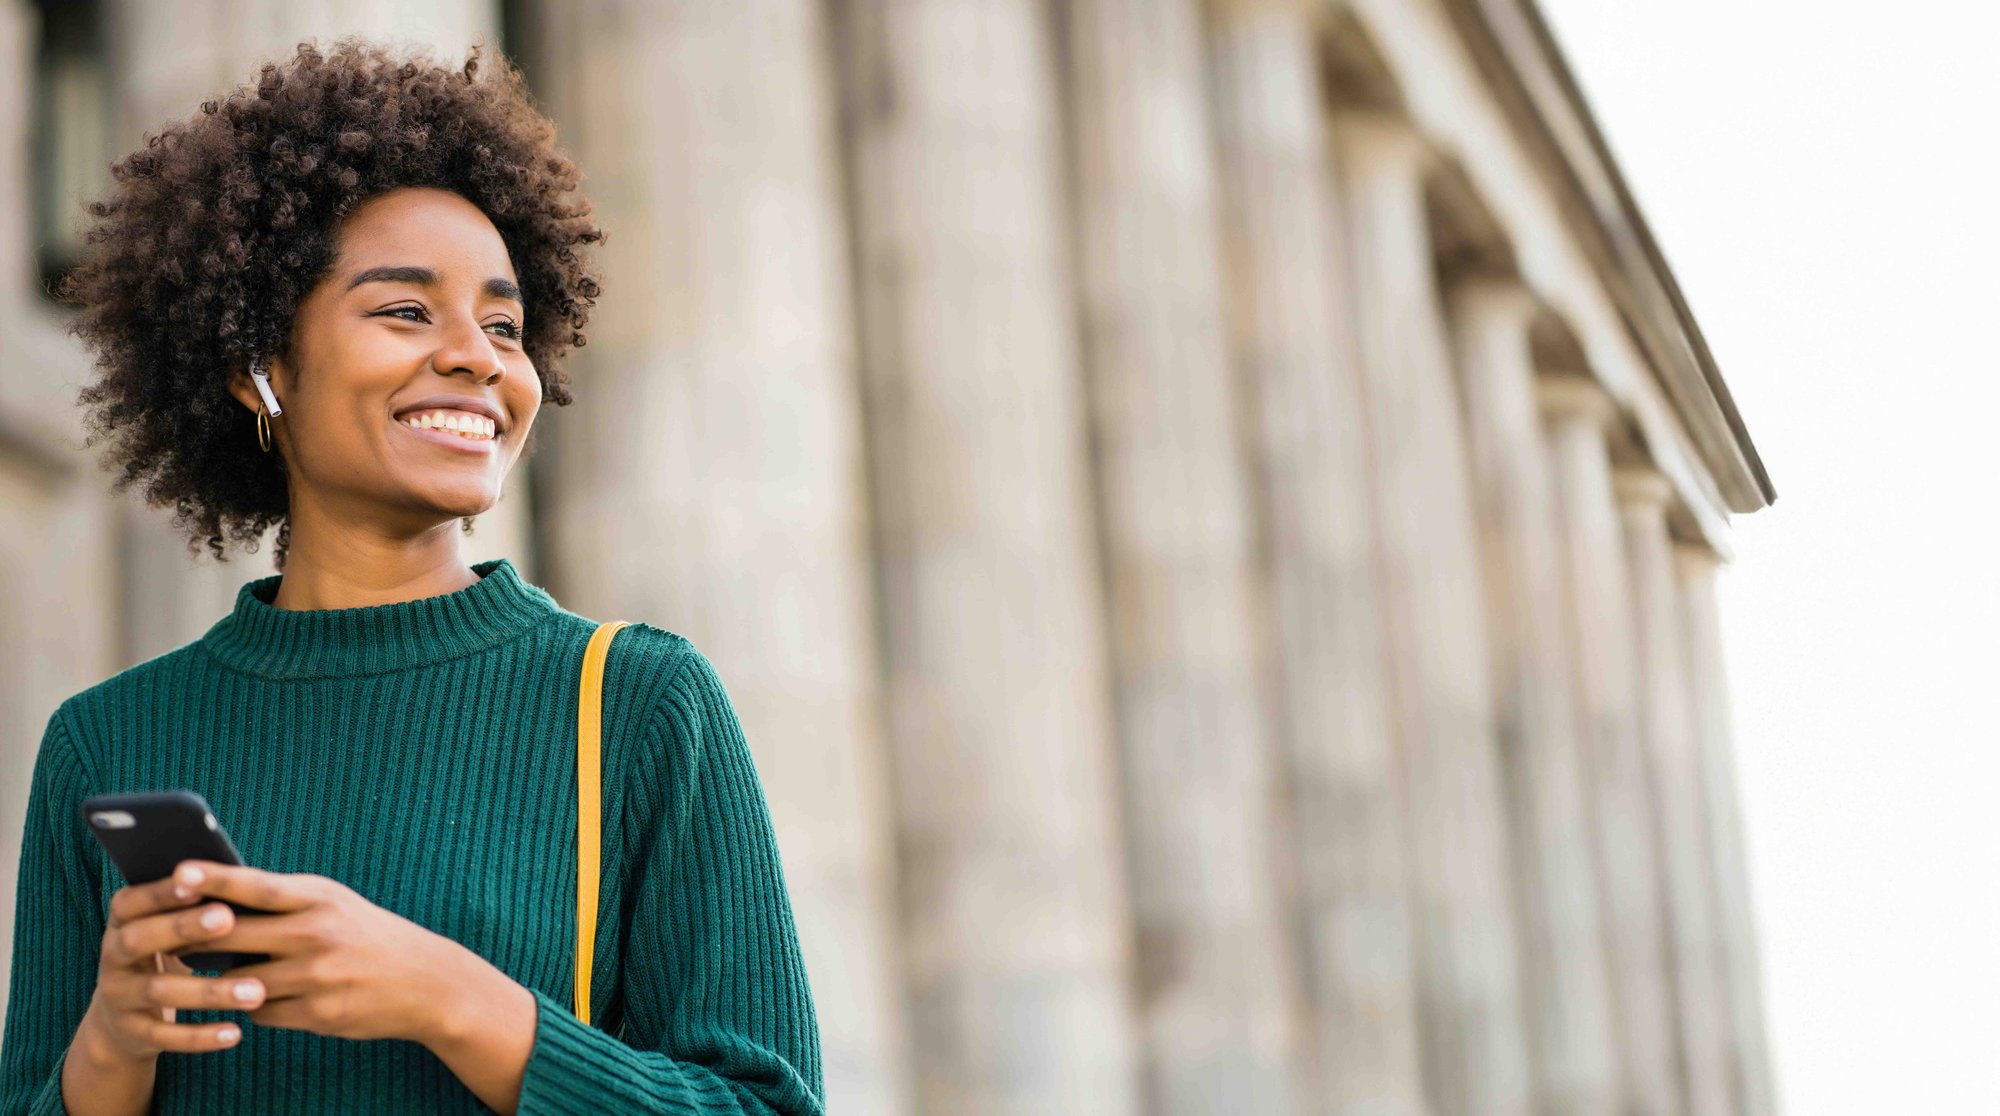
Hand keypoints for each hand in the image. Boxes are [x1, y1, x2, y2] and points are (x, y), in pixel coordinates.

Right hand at [82, 871, 257, 1062]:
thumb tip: (248, 881)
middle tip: (228, 919)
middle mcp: (113, 956)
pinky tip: (234, 1032)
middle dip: (182, 927)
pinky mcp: (132, 1033)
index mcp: (123, 922)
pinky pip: (164, 1036)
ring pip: (159, 992)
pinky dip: (200, 1036)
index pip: (133, 901)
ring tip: (255, 991)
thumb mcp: (169, 929)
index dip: (161, 892)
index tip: (198, 882)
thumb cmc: (166, 954)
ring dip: (208, 991)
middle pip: (139, 939)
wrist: (123, 1021)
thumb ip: (195, 907)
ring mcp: (118, 996)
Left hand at [167, 859, 478, 1044]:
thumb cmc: (367, 933)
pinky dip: (256, 1004)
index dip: (215, 878)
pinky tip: (272, 995)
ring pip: (239, 981)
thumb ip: (282, 899)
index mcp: (319, 899)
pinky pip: (260, 1012)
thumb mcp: (333, 902)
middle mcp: (317, 935)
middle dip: (195, 937)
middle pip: (233, 935)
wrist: (425, 982)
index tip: (178, 872)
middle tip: (166, 935)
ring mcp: (317, 977)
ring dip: (228, 978)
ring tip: (227, 970)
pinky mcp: (318, 1014)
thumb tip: (215, 898)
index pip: (257, 885)